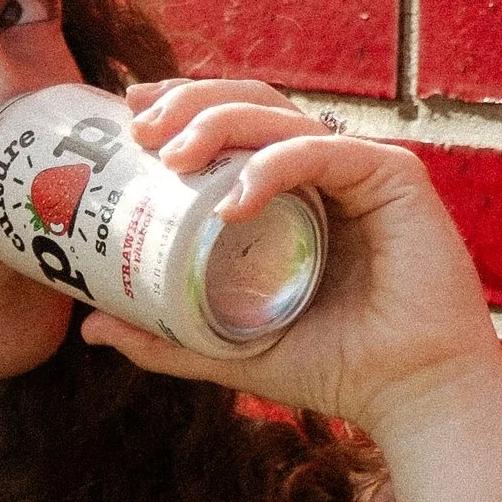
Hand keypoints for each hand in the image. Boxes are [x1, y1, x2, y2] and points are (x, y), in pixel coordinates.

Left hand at [81, 77, 501, 443]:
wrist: (411, 398)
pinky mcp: (396, 178)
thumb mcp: (229, 349)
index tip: (128, 116)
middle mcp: (328, 167)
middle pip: (252, 104)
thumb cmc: (334, 369)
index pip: (234, 126)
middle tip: (138, 130)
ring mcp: (363, 167)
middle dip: (189, 102)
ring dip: (218, 124)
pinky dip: (274, 166)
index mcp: (294, 190)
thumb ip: (165, 337)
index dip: (182, 106)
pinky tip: (233, 199)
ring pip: (281, 116)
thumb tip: (90, 328)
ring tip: (170, 158)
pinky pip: (325, 152)